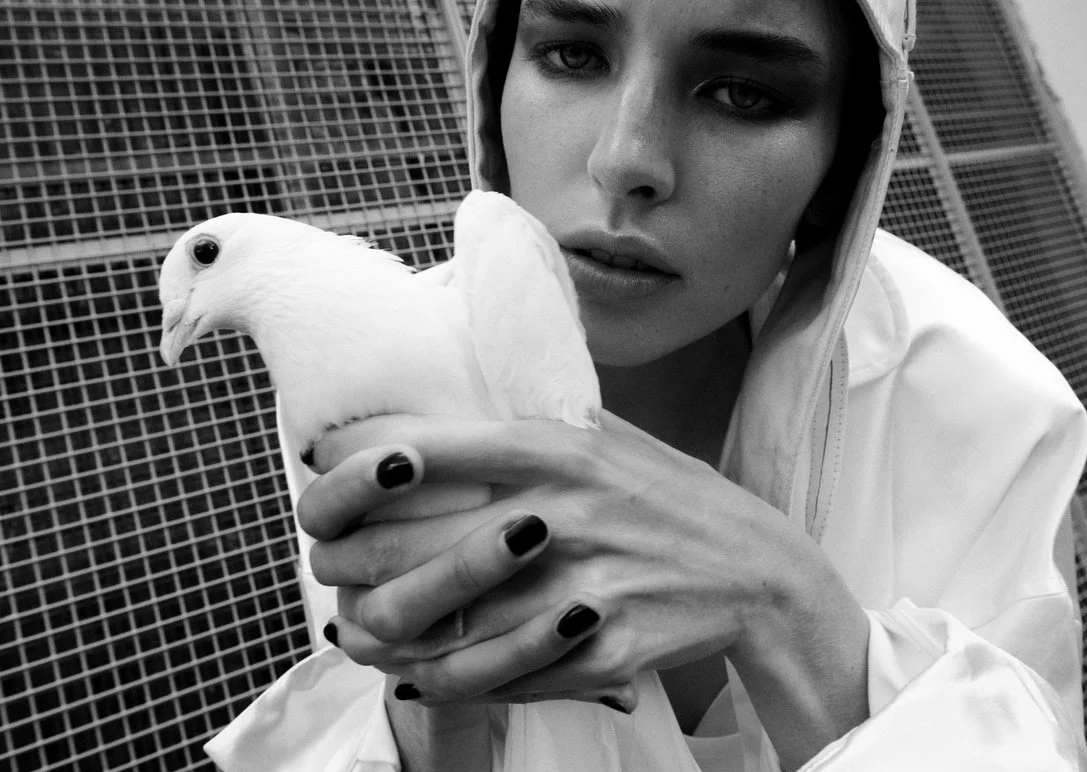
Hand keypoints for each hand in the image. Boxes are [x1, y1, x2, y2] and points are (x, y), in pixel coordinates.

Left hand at [299, 412, 869, 767]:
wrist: (754, 569)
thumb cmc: (667, 492)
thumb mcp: (604, 431)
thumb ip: (526, 417)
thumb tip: (436, 414)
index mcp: (553, 446)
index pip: (417, 449)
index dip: (349, 464)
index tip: (323, 471)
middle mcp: (559, 512)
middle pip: (403, 543)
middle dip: (341, 557)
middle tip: (325, 561)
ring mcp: (579, 588)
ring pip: (435, 625)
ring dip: (377, 631)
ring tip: (352, 628)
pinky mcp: (597, 651)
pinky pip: (490, 678)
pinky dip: (437, 680)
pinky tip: (412, 672)